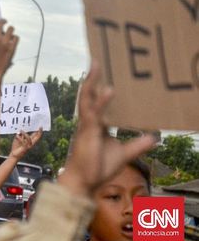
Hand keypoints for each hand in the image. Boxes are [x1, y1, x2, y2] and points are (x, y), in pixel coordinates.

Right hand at [0, 19, 17, 79]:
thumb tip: (0, 30)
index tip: (0, 22)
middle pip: (2, 22)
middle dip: (4, 22)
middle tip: (6, 23)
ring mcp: (4, 42)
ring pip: (11, 28)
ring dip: (10, 31)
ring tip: (9, 36)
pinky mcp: (11, 47)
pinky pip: (16, 37)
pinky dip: (14, 40)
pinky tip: (11, 43)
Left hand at [9, 128, 41, 158]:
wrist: (14, 155)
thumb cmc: (16, 147)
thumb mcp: (18, 139)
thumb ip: (20, 135)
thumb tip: (20, 131)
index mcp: (29, 141)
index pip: (35, 136)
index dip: (38, 132)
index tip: (40, 127)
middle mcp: (30, 144)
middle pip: (37, 138)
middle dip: (39, 132)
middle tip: (40, 127)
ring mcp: (29, 146)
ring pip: (29, 138)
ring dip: (24, 134)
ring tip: (21, 130)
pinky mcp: (25, 148)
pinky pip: (24, 142)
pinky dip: (20, 138)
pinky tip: (17, 136)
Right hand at [59, 62, 154, 196]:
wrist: (85, 182)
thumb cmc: (98, 167)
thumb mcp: (125, 153)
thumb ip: (138, 144)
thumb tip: (155, 137)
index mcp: (96, 123)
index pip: (97, 99)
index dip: (99, 85)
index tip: (105, 71)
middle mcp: (89, 120)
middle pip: (90, 93)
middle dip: (93, 76)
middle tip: (97, 59)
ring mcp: (86, 124)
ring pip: (87, 98)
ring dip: (91, 81)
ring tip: (95, 65)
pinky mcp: (87, 131)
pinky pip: (94, 113)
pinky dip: (101, 101)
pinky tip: (109, 90)